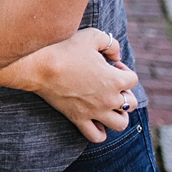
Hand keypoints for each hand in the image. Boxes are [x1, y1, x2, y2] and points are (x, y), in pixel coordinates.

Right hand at [28, 27, 139, 142]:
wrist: (38, 66)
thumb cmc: (64, 48)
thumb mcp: (92, 35)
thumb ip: (111, 44)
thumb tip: (117, 56)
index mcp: (115, 79)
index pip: (133, 79)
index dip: (124, 70)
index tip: (111, 65)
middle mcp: (109, 99)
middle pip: (131, 103)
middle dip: (124, 92)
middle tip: (109, 83)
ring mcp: (94, 112)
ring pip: (120, 123)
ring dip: (119, 114)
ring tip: (108, 104)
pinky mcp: (78, 119)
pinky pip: (97, 136)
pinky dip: (101, 131)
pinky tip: (95, 119)